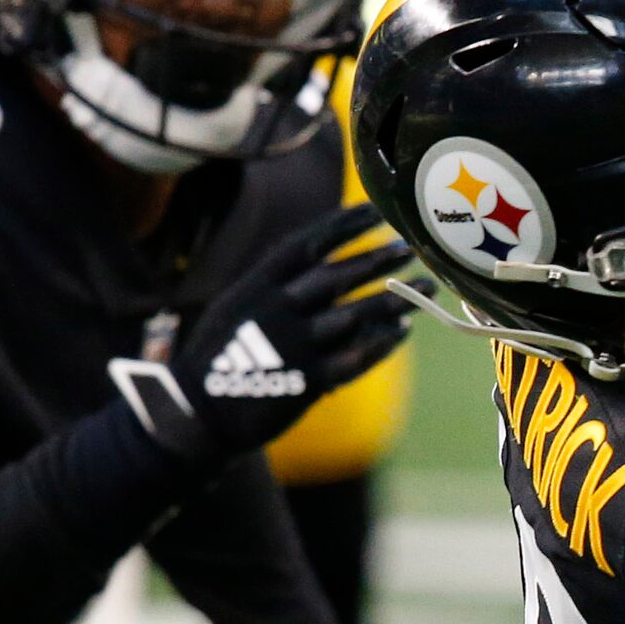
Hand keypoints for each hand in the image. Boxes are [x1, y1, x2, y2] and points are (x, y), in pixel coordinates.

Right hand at [114, 204, 420, 465]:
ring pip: (353, 316)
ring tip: (426, 289)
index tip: (375, 211)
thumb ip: (278, 284)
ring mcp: (291, 347)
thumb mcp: (238, 307)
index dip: (342, 226)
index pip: (305, 245)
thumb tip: (329, 255)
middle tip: (409, 248)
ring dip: (393, 301)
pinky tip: (401, 331)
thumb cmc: (225, 353)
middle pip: (335, 277)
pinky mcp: (306, 382)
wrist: (199, 413)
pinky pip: (354, 358)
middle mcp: (274, 311)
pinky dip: (381, 344)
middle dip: (377, 260)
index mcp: (255, 286)